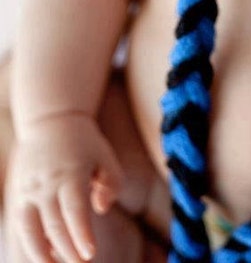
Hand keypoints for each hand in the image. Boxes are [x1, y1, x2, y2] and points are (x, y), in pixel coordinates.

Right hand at [11, 112, 122, 262]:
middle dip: (68, 251)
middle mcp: (46, 184)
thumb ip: (111, 184)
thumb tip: (102, 209)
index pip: (75, 211)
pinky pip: (20, 226)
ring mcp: (28, 190)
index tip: (90, 255)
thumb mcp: (105, 156)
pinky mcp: (18, 195)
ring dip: (42, 254)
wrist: (50, 121)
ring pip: (30, 231)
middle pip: (54, 226)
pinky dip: (30, 243)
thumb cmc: (84, 142)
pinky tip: (45, 254)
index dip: (82, 235)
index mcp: (71, 174)